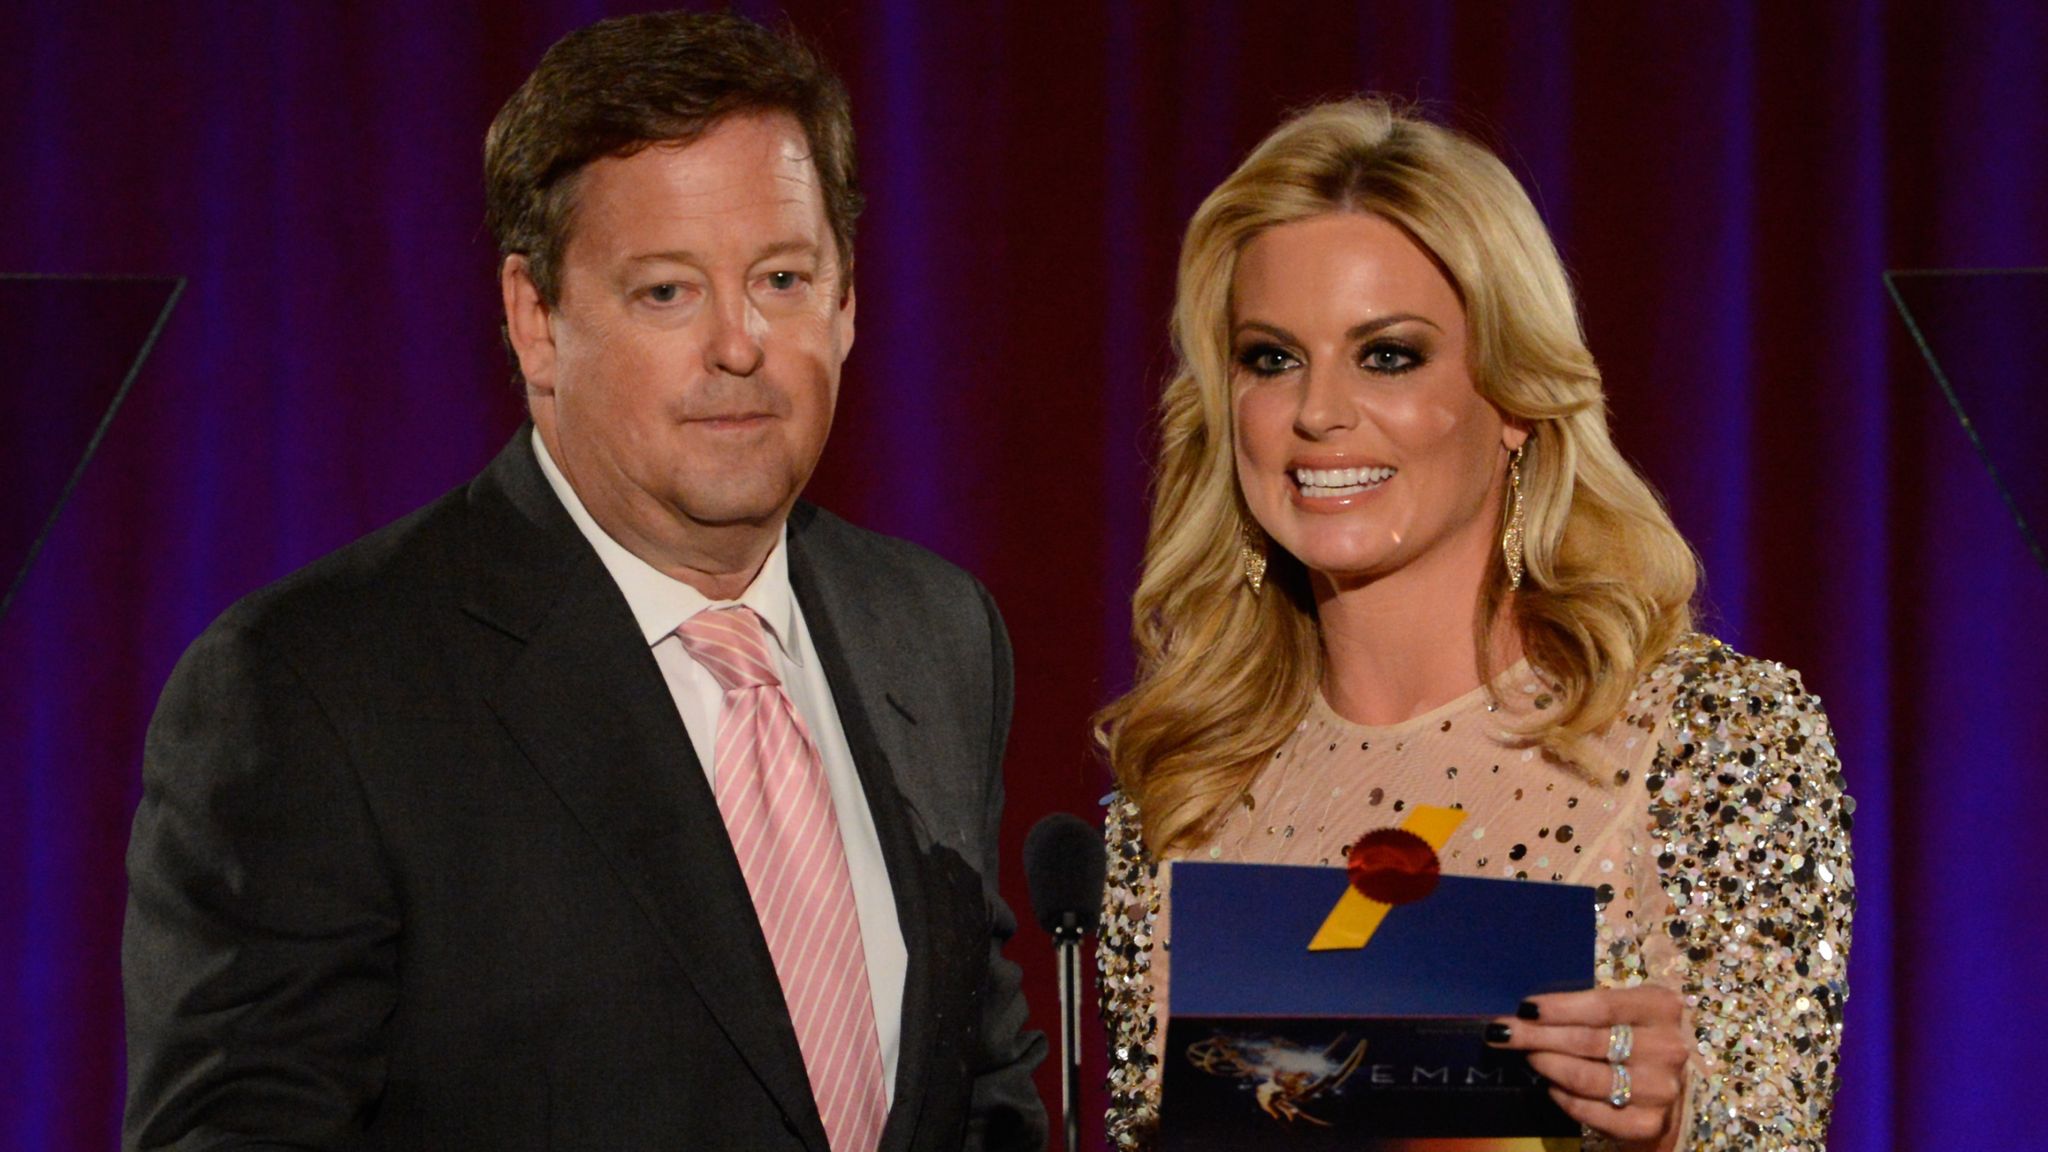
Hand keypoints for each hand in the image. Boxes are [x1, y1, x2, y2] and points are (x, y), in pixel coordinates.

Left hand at [1485, 985, 1686, 1149]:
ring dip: (1547, 1066)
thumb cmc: (1629, 1036)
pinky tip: (1552, 1086)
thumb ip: (1582, 1008)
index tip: (1523, 1009)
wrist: (1661, 1088)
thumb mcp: (1619, 1010)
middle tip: (1503, 1034)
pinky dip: (1563, 1098)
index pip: (1602, 1006)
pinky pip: (1590, 1111)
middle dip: (1537, 1037)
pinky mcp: (1648, 1123)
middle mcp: (1667, 1048)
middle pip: (1588, 1041)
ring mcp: (1661, 1089)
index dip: (1558, 1008)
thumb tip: (1524, 1013)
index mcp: (1660, 1007)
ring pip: (1586, 1077)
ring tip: (1529, 1057)